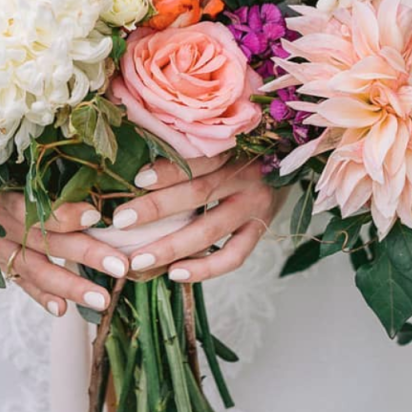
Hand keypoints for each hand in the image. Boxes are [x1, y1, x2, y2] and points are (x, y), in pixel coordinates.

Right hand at [0, 192, 129, 317]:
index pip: (35, 208)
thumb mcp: (14, 173)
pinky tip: (63, 309)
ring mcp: (0, 250)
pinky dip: (43, 297)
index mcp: (5, 195)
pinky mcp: (2, 267)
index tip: (94, 216)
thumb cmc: (3, 180)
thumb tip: (90, 184)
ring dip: (72, 286)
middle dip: (86, 254)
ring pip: (38, 270)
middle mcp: (2, 225)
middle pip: (46, 241)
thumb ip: (46, 180)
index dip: (63, 214)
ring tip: (102, 299)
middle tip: (119, 265)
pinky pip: (24, 285)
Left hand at [111, 154, 286, 282]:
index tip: (136, 180)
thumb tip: (140, 156)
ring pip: (211, 230)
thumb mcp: (225, 138)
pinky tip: (175, 274)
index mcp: (234, 148)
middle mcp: (246, 177)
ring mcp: (256, 207)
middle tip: (121, 221)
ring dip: (172, 246)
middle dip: (156, 209)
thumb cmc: (245, 146)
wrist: (290, 161)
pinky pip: (234, 256)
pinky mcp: (262, 230)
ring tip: (139, 260)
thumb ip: (192, 146)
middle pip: (198, 194)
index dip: (168, 170)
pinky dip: (205, 268)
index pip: (197, 160)